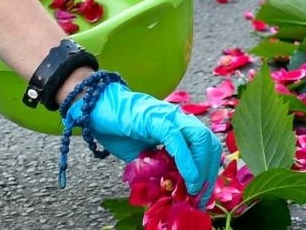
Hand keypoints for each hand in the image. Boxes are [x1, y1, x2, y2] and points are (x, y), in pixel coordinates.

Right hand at [70, 82, 220, 202]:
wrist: (95, 108)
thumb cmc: (117, 129)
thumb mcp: (143, 156)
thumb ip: (157, 168)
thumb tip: (170, 190)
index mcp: (178, 126)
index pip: (206, 146)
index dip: (210, 171)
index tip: (204, 194)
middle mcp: (178, 119)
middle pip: (209, 143)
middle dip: (210, 173)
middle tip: (201, 196)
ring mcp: (169, 117)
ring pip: (200, 139)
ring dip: (202, 169)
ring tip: (194, 190)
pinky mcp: (156, 119)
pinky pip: (178, 141)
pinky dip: (187, 162)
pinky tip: (188, 179)